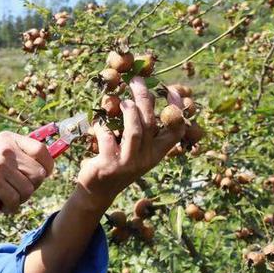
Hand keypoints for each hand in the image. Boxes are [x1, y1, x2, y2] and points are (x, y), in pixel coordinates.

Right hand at [0, 132, 53, 213]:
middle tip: (21, 192)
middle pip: (38, 173)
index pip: (41, 150)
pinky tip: (4, 208)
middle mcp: (6, 150)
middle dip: (33, 187)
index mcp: (9, 139)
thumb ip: (17, 154)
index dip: (48, 165)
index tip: (44, 175)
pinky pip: (15, 200)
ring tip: (11, 201)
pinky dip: (12, 208)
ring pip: (29, 189)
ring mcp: (0, 165)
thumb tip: (45, 169)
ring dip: (22, 200)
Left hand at [76, 76, 184, 205]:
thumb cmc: (118, 164)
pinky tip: (98, 124)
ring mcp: (128, 163)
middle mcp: (145, 159)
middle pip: (152, 124)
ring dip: (129, 112)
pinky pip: (108, 138)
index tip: (172, 89)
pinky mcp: (109, 165)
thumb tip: (144, 98)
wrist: (97, 192)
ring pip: (135, 132)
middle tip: (137, 80)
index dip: (176, 109)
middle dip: (146, 99)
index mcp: (156, 154)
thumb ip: (142, 130)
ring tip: (124, 101)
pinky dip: (102, 127)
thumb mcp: (136, 151)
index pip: (175, 131)